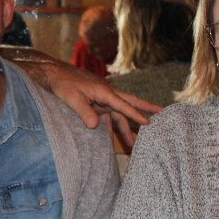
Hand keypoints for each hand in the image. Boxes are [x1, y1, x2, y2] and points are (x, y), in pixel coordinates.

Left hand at [46, 63, 160, 148]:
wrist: (55, 74)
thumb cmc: (64, 84)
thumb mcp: (72, 99)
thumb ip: (84, 112)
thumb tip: (95, 126)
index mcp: (104, 91)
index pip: (123, 105)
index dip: (135, 114)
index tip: (148, 122)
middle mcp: (107, 94)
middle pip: (130, 103)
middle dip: (146, 109)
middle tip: (162, 114)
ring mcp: (103, 98)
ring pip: (119, 114)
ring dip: (125, 128)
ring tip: (132, 145)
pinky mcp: (97, 102)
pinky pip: (108, 116)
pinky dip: (111, 127)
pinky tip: (112, 139)